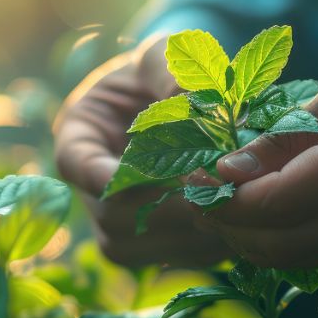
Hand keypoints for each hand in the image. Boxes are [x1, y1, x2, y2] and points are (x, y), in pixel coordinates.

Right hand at [54, 34, 231, 266]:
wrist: (183, 105)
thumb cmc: (165, 73)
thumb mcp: (162, 57)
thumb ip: (169, 72)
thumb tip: (189, 101)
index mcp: (78, 138)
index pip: (76, 164)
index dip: (105, 175)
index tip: (145, 173)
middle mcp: (90, 190)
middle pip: (113, 217)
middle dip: (167, 206)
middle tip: (216, 189)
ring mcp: (117, 224)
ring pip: (143, 247)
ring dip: (190, 230)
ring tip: (235, 204)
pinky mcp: (152, 248)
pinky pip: (171, 260)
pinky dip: (207, 245)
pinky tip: (240, 220)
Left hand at [202, 16, 317, 267]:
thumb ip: (293, 131)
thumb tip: (230, 171)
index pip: (284, 201)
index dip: (228, 198)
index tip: (196, 175)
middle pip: (288, 245)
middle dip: (231, 228)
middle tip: (198, 196)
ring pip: (306, 257)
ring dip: (255, 238)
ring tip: (223, 201)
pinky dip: (289, 236)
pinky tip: (267, 206)